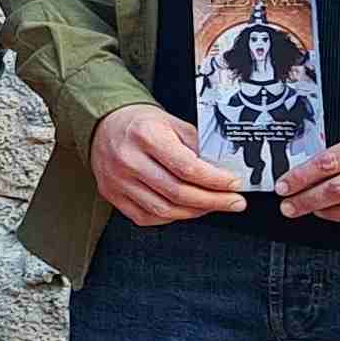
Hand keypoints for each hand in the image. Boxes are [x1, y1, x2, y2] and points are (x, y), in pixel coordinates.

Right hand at [91, 103, 246, 224]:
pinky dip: (171, 217)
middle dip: (213, 201)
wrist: (105, 126)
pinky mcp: (112, 195)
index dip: (215, 180)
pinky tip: (185, 209)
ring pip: (163, 209)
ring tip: (213, 206)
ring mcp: (117, 180)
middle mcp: (128, 159)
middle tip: (234, 202)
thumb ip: (196, 146)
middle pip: (177, 192)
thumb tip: (222, 171)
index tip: (234, 184)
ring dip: (195, 211)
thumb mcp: (172, 123)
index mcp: (146, 135)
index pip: (187, 167)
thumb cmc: (141, 124)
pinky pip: (146, 217)